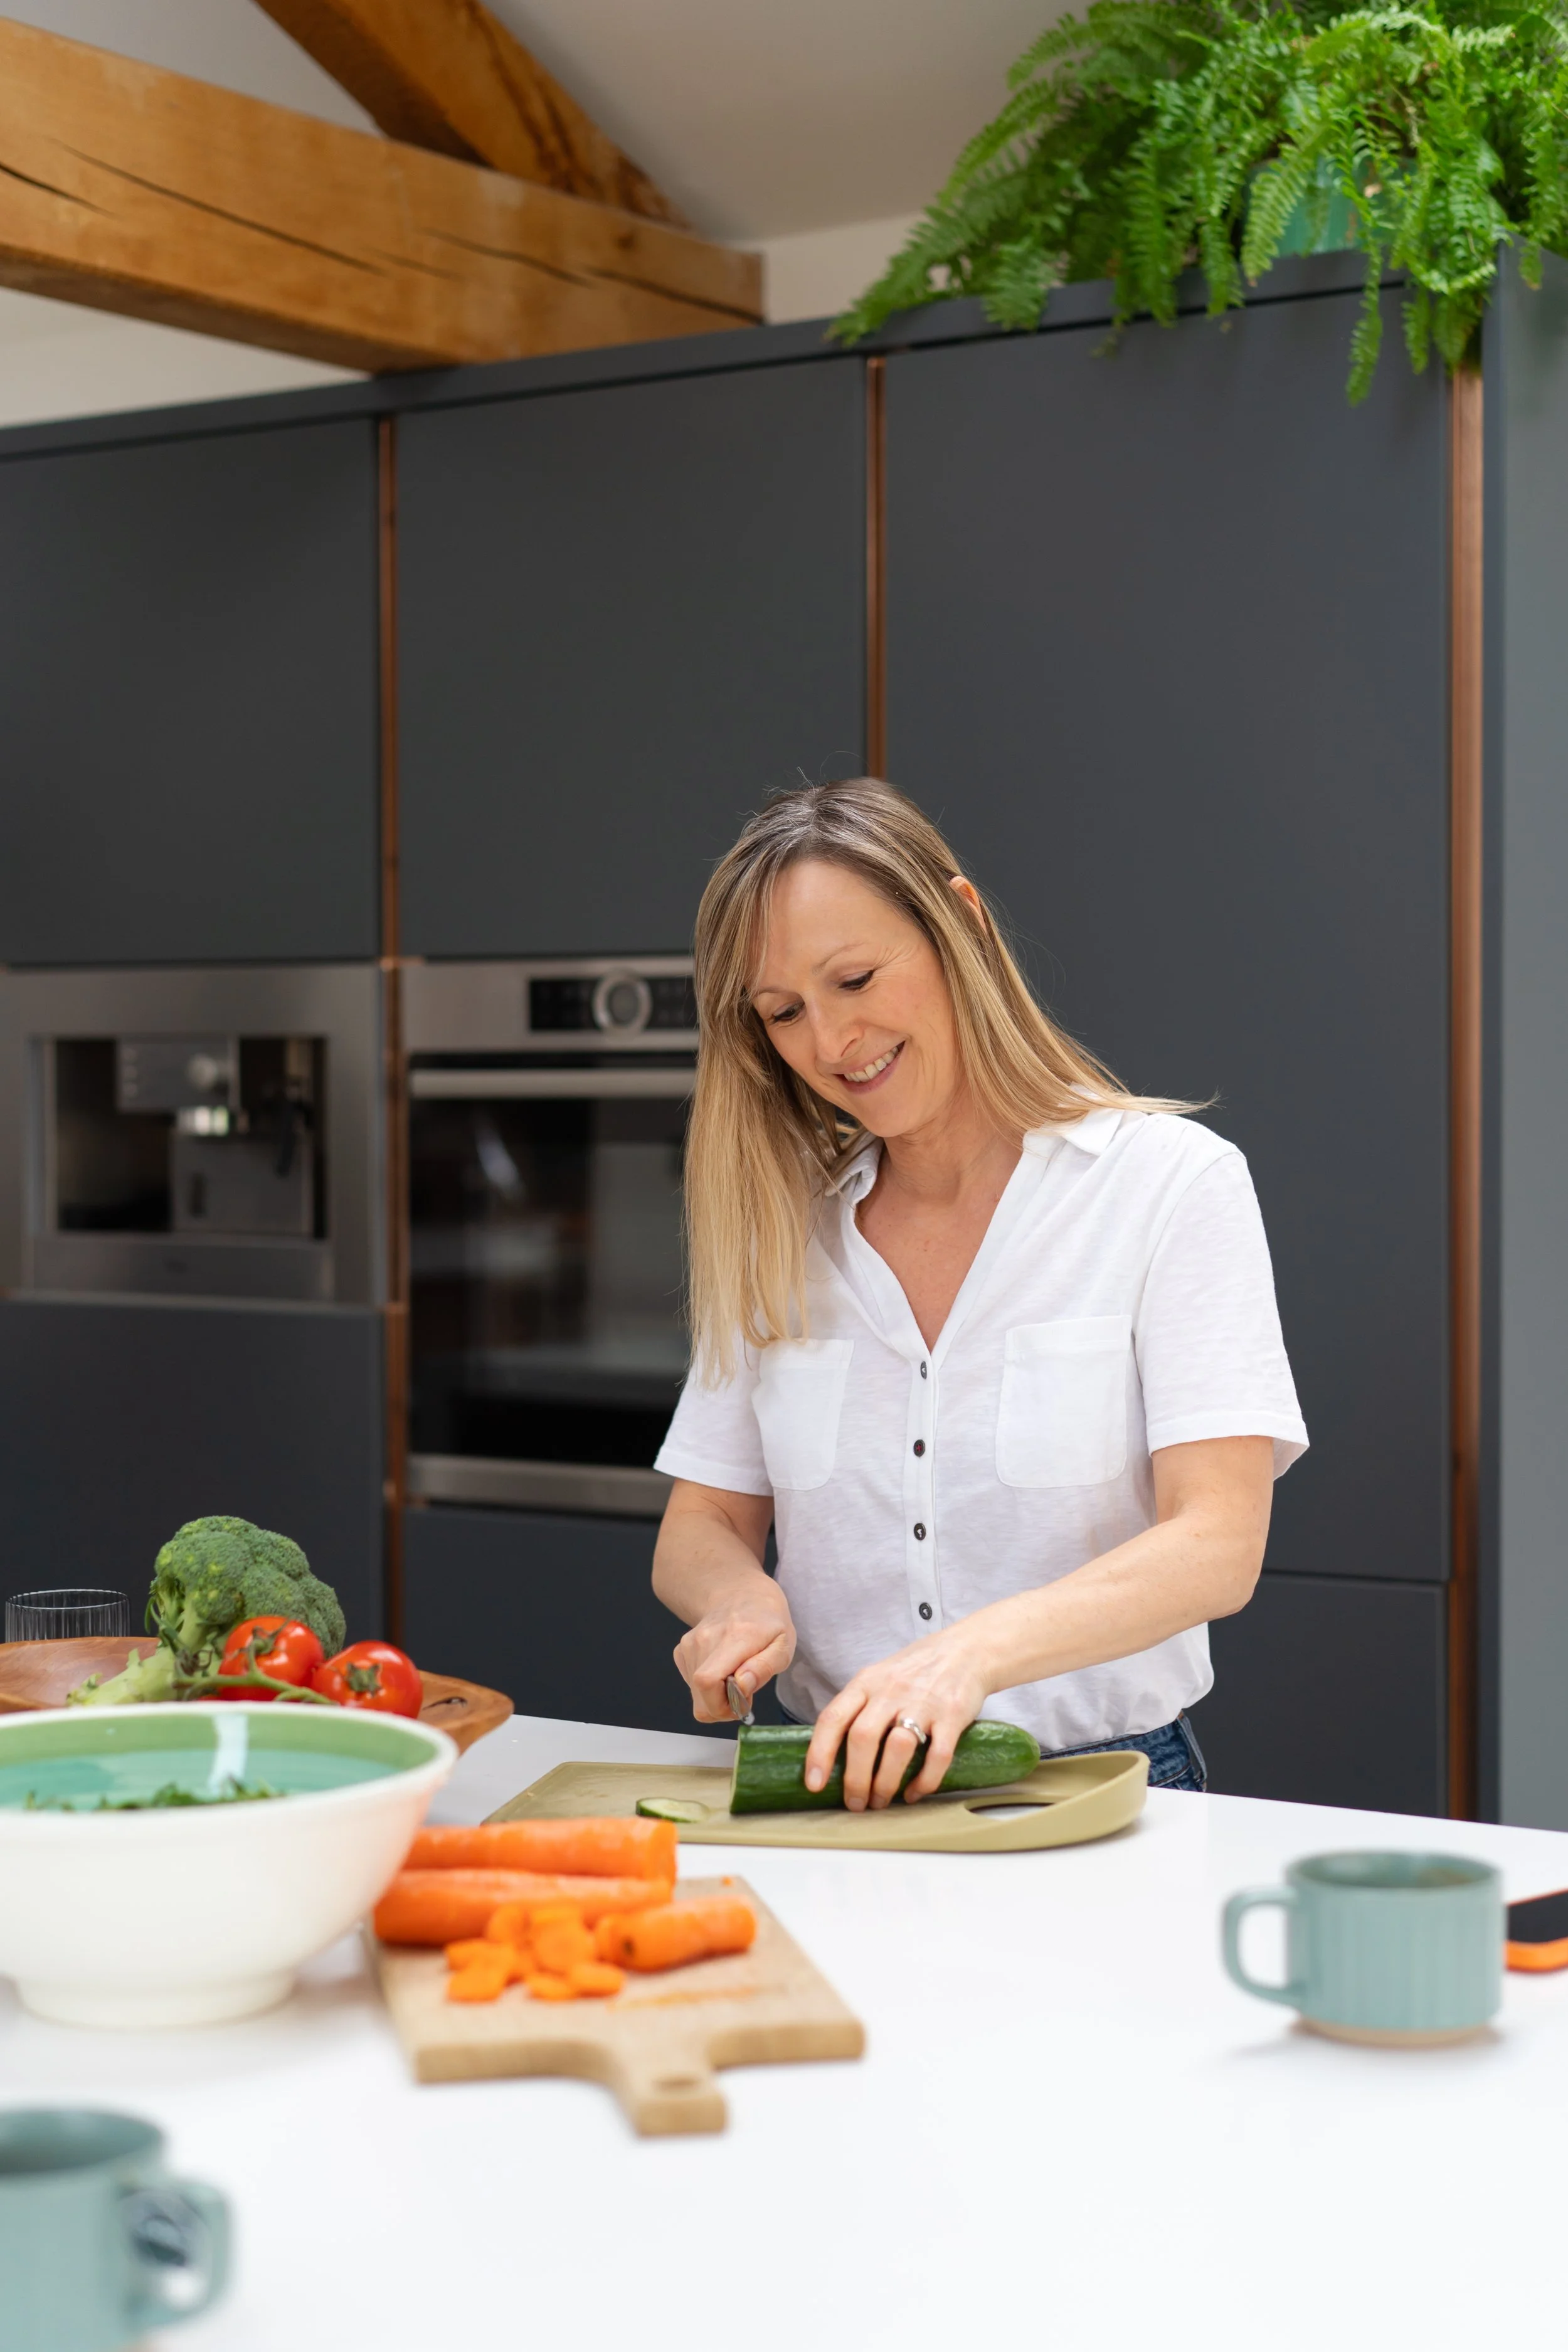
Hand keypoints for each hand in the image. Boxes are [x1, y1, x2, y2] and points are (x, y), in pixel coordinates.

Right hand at [673, 1588, 795, 1723]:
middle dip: (723, 1707)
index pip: (707, 1681)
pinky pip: (691, 1685)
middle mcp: (705, 1639)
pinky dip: (708, 1688)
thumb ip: (764, 1667)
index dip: (722, 1705)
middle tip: (744, 1694)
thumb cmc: (767, 1622)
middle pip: (700, 1696)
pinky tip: (723, 1671)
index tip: (744, 1702)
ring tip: (736, 1678)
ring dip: (717, 1698)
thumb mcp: (783, 1645)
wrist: (742, 1594)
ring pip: (696, 1694)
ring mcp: (689, 1644)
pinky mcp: (682, 1650)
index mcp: (734, 1637)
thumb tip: (742, 1685)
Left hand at [804, 1626, 991, 1809]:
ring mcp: (923, 1703)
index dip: (819, 1753)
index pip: (833, 1718)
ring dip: (886, 1783)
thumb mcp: (879, 1677)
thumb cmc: (916, 1670)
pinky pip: (937, 1756)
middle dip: (855, 1779)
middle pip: (863, 1737)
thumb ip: (859, 1707)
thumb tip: (834, 1753)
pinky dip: (924, 1781)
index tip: (814, 1784)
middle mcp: (891, 1691)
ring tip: (881, 1801)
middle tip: (855, 1804)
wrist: (966, 1650)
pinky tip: (914, 1793)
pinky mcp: (952, 1716)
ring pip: (898, 1748)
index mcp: (866, 1682)